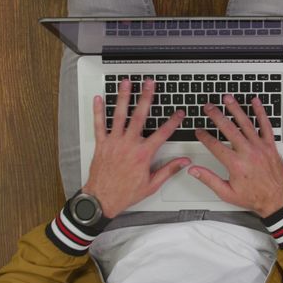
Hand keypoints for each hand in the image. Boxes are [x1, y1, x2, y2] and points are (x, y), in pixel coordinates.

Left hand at [83, 79, 189, 217]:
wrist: (102, 199)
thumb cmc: (125, 193)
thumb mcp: (152, 184)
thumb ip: (169, 170)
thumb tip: (184, 163)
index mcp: (143, 154)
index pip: (162, 133)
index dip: (173, 122)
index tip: (178, 113)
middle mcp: (128, 145)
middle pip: (139, 116)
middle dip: (146, 98)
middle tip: (150, 84)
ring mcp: (113, 143)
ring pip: (119, 115)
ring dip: (123, 97)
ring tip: (127, 83)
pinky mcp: (101, 144)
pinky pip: (99, 124)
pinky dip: (98, 111)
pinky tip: (99, 99)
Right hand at [188, 95, 282, 217]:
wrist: (277, 200)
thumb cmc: (254, 197)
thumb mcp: (227, 193)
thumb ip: (209, 179)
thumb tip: (194, 170)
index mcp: (236, 164)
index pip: (215, 145)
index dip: (204, 137)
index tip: (198, 131)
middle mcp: (248, 153)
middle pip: (229, 129)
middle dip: (216, 116)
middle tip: (208, 107)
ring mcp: (260, 147)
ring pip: (246, 123)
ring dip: (236, 109)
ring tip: (227, 98)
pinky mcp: (271, 146)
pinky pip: (266, 125)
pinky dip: (261, 113)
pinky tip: (255, 102)